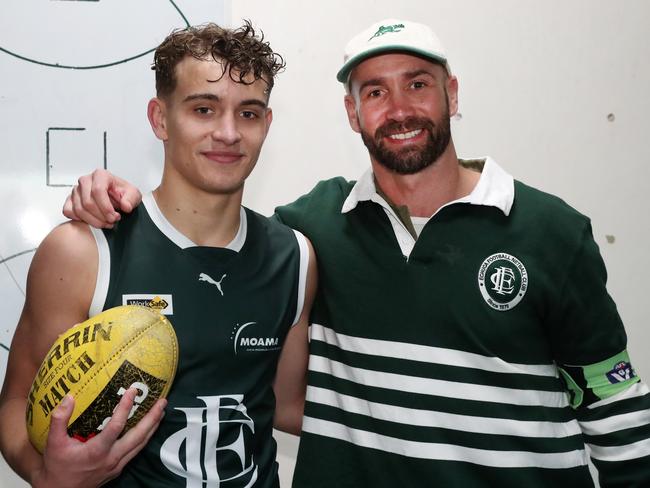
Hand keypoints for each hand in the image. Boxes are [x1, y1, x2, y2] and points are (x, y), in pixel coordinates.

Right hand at [31, 388, 165, 487]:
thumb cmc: (57, 467)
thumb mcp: (53, 443)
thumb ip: (59, 419)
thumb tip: (69, 397)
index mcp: (97, 451)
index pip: (116, 426)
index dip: (125, 408)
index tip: (132, 391)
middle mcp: (111, 458)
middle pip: (138, 436)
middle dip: (152, 418)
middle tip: (163, 402)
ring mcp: (117, 465)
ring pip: (141, 444)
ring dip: (153, 427)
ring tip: (161, 411)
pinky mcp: (118, 468)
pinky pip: (136, 450)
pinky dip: (145, 437)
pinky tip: (149, 428)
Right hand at [62, 169, 142, 228]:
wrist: (116, 197)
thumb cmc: (122, 194)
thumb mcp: (133, 194)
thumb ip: (131, 199)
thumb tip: (125, 206)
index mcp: (101, 175)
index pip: (98, 191)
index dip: (106, 207)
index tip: (114, 217)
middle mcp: (86, 180)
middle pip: (88, 202)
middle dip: (101, 216)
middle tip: (112, 221)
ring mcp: (76, 190)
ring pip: (79, 209)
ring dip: (93, 221)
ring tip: (106, 223)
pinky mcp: (70, 199)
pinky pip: (69, 211)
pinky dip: (80, 219)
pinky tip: (93, 220)